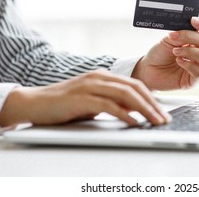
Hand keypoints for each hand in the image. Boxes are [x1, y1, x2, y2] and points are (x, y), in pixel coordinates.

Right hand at [0, 70, 170, 127]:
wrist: (35, 102)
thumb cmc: (64, 104)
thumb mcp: (93, 102)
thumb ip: (112, 103)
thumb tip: (135, 110)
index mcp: (103, 76)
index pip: (134, 84)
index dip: (151, 97)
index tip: (162, 111)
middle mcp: (99, 77)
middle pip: (134, 88)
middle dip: (152, 104)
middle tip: (164, 118)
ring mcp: (90, 86)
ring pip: (124, 94)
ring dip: (144, 109)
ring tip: (155, 121)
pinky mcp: (81, 98)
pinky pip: (108, 105)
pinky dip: (123, 114)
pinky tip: (133, 122)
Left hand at [132, 17, 198, 89]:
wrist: (148, 69)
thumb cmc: (159, 54)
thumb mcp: (169, 40)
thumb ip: (181, 34)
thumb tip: (190, 27)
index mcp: (197, 43)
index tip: (193, 20)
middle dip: (190, 37)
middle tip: (174, 37)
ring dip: (190, 51)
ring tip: (175, 51)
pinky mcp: (194, 80)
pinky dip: (187, 64)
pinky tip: (178, 61)